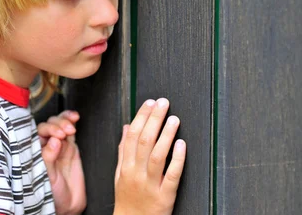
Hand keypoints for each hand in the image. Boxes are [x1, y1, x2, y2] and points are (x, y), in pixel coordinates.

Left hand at [38, 110, 86, 214]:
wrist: (68, 205)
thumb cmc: (51, 194)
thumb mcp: (47, 177)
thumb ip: (48, 158)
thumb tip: (53, 141)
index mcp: (34, 152)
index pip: (37, 134)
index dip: (47, 130)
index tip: (57, 135)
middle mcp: (44, 146)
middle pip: (48, 127)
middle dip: (57, 125)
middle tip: (66, 132)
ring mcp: (58, 145)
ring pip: (59, 125)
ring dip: (65, 121)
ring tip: (71, 126)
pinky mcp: (70, 147)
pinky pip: (70, 130)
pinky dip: (71, 121)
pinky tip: (74, 117)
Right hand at [113, 98, 185, 214]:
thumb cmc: (127, 199)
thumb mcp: (120, 174)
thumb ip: (123, 151)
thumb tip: (127, 127)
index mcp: (125, 166)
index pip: (132, 136)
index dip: (141, 117)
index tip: (150, 103)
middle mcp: (136, 174)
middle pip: (145, 141)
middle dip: (154, 119)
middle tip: (164, 103)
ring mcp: (150, 185)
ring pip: (157, 156)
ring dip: (166, 135)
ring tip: (174, 119)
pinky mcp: (165, 196)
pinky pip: (172, 175)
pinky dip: (177, 159)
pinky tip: (182, 144)